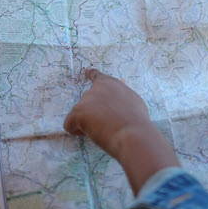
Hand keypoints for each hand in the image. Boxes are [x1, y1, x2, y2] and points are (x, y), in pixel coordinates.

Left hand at [64, 69, 177, 193]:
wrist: (133, 134)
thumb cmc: (137, 121)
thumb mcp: (134, 102)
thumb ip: (123, 98)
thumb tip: (121, 101)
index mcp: (111, 83)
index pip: (96, 75)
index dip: (91, 76)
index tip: (87, 73)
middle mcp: (97, 88)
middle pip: (87, 101)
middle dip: (93, 113)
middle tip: (106, 125)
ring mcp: (86, 99)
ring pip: (79, 114)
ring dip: (87, 123)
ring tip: (103, 132)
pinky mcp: (79, 112)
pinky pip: (69, 124)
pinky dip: (76, 131)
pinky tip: (91, 135)